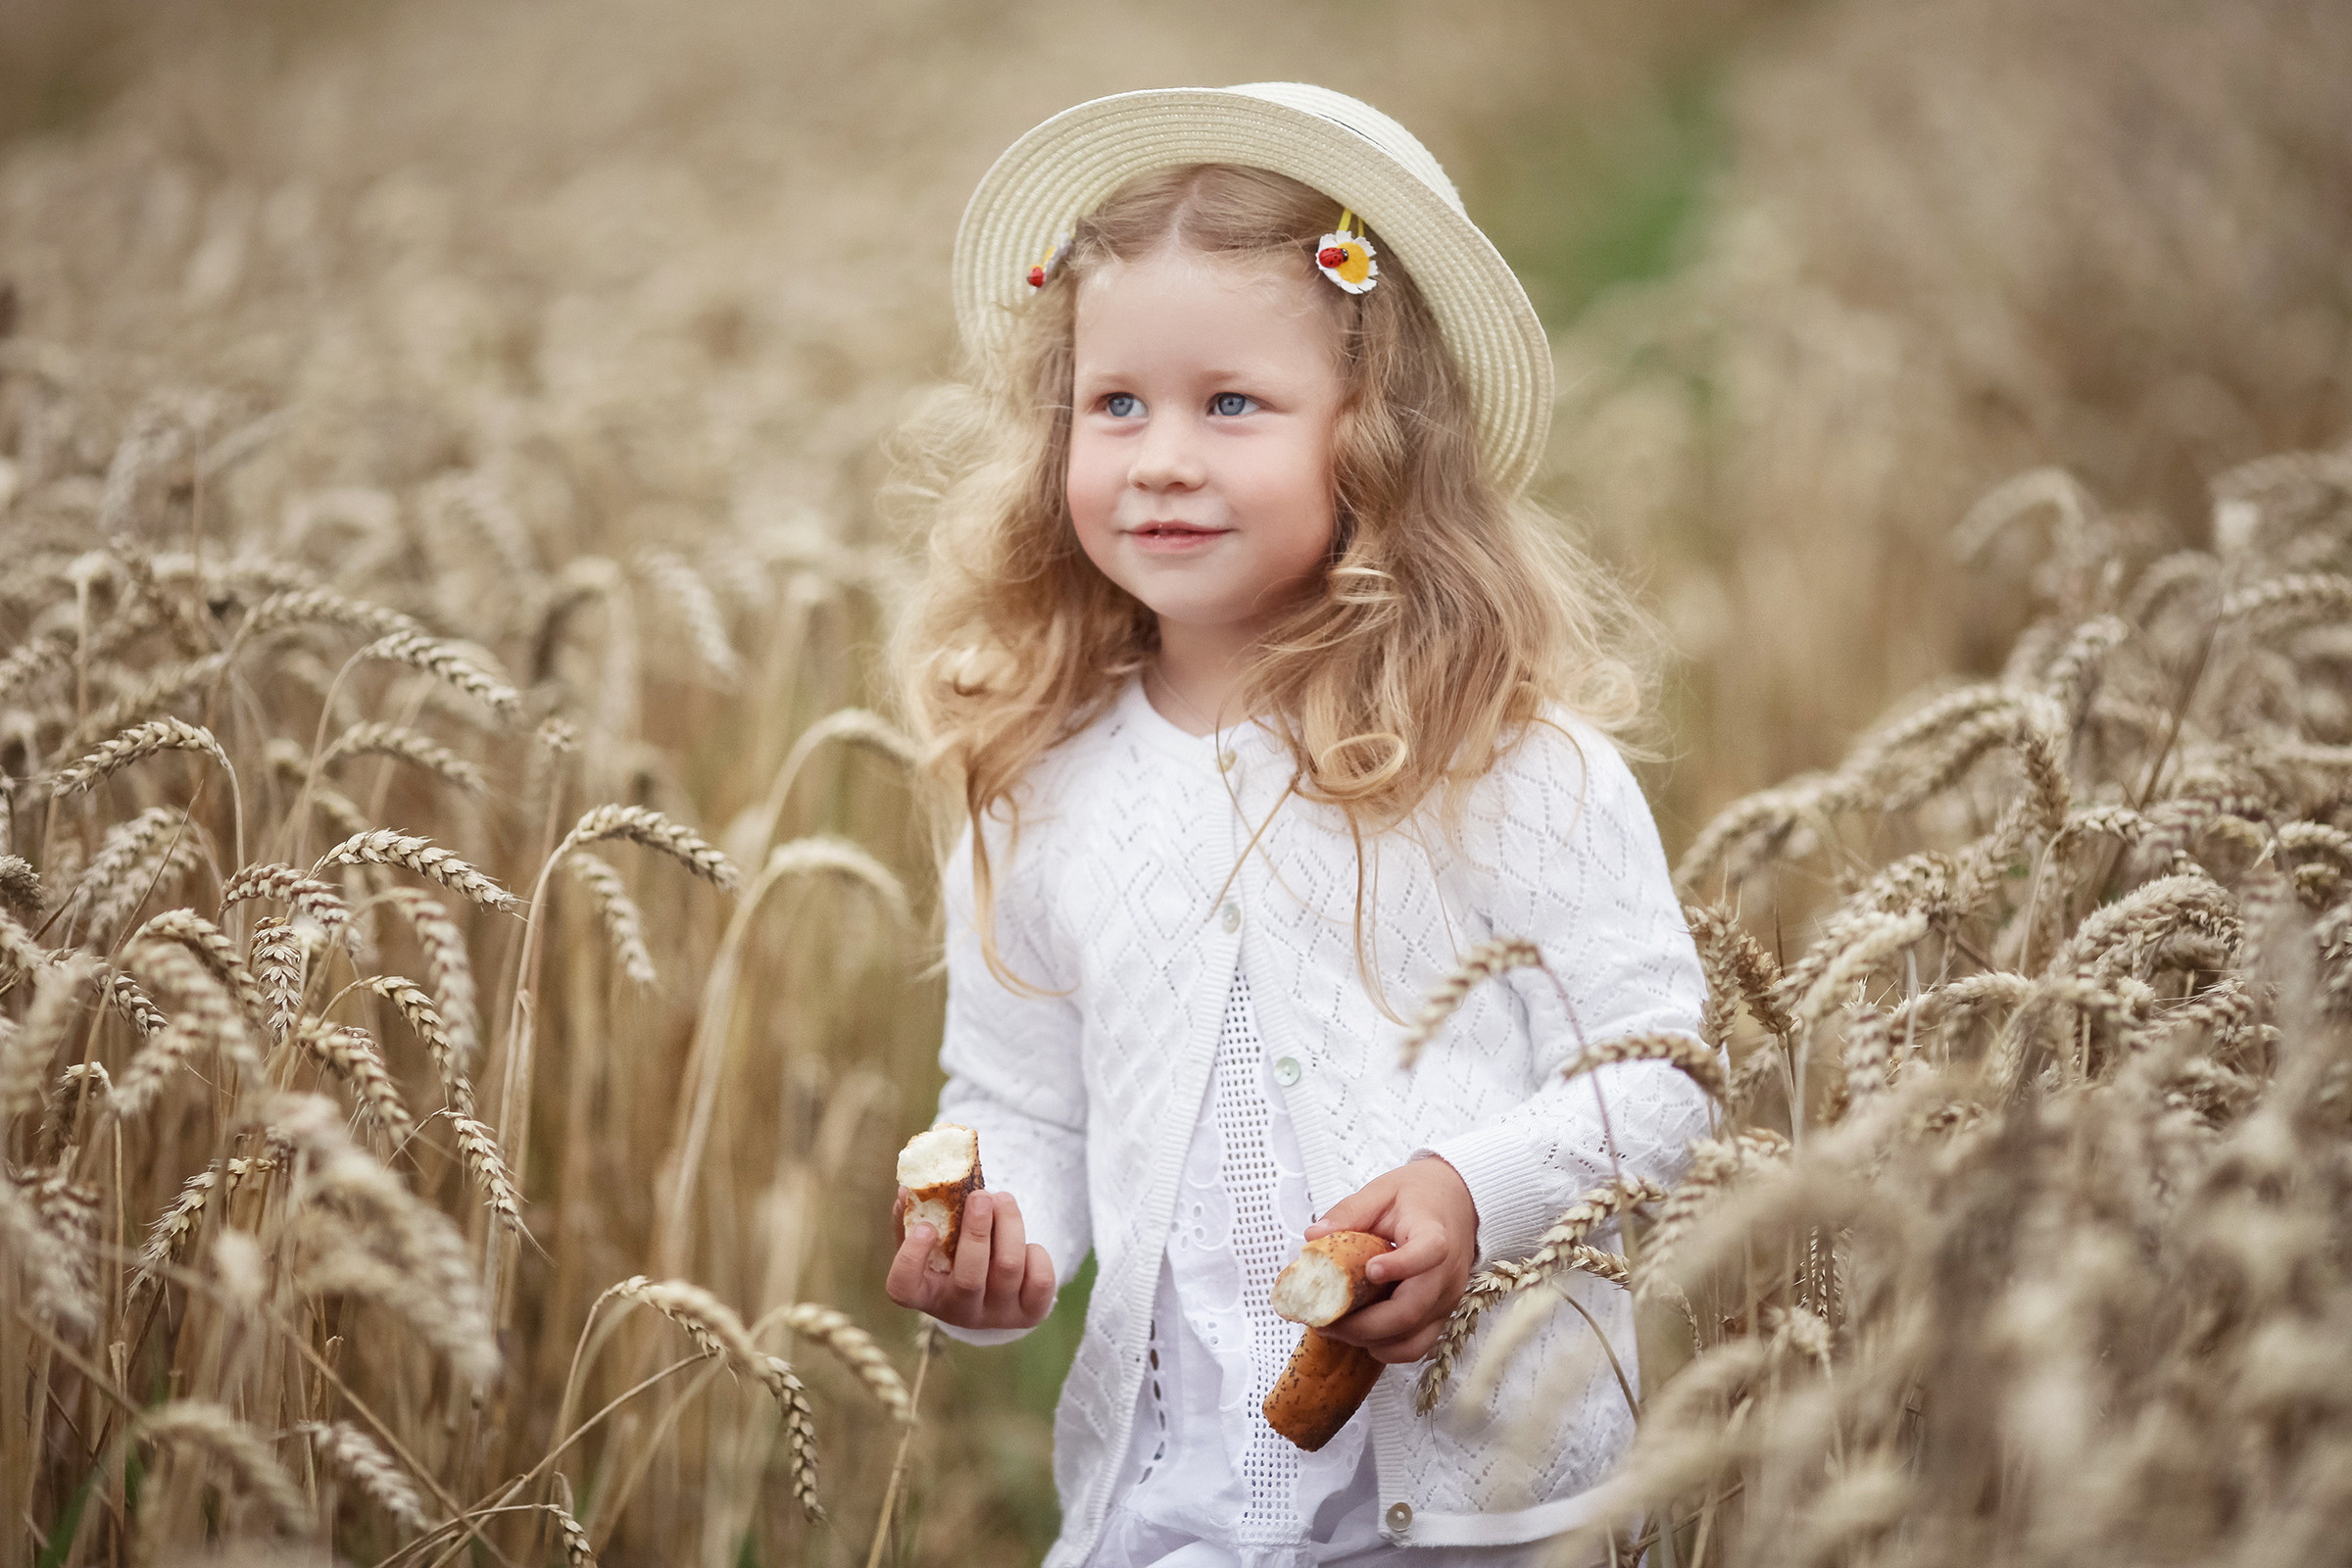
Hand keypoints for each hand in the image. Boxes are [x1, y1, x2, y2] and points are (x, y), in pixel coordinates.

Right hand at [885, 1187, 1056, 1331]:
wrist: (994, 1293)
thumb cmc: (954, 1258)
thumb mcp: (932, 1242)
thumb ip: (915, 1216)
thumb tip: (907, 1189)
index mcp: (926, 1294)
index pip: (903, 1287)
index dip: (911, 1257)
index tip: (925, 1226)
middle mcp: (959, 1311)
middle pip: (969, 1278)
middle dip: (977, 1231)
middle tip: (980, 1196)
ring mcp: (997, 1315)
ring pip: (1008, 1267)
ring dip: (1009, 1224)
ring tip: (1003, 1199)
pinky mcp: (1030, 1313)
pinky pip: (1040, 1280)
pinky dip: (1036, 1252)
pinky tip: (1025, 1241)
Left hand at [1303, 1156, 1478, 1363]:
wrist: (1458, 1203)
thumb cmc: (1418, 1196)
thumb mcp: (1381, 1192)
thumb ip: (1349, 1212)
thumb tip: (1312, 1237)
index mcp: (1435, 1235)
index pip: (1428, 1253)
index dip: (1401, 1266)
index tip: (1370, 1270)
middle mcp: (1446, 1275)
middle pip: (1410, 1311)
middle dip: (1363, 1324)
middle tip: (1324, 1320)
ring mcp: (1446, 1300)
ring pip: (1412, 1339)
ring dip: (1370, 1341)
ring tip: (1336, 1329)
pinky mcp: (1441, 1316)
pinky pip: (1416, 1345)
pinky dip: (1386, 1348)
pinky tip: (1360, 1335)